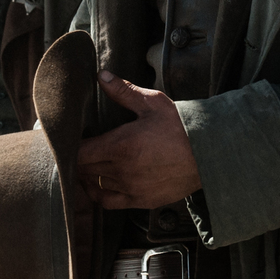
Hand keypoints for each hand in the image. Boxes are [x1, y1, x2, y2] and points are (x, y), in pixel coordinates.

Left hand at [75, 71, 203, 209]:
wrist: (209, 155)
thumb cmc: (182, 128)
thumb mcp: (153, 104)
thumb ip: (123, 91)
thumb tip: (102, 76)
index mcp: (120, 146)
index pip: (78, 152)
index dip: (70, 146)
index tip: (71, 139)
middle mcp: (122, 171)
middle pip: (83, 170)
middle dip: (77, 159)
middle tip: (78, 150)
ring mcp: (130, 188)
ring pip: (93, 185)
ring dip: (87, 175)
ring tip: (87, 165)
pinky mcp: (140, 201)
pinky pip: (108, 202)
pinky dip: (98, 194)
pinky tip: (98, 184)